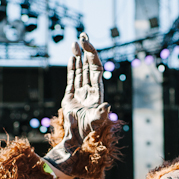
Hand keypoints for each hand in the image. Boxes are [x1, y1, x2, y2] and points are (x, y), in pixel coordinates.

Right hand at [43, 33, 109, 175]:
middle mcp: (90, 90)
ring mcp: (81, 93)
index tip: (85, 43)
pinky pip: (72, 79)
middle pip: (89, 66)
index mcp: (97, 92)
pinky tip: (72, 56)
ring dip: (78, 56)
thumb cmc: (87, 134)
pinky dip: (72, 67)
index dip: (91, 55)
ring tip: (75, 42)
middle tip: (83, 35)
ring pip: (80, 70)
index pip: (95, 68)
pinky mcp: (71, 97)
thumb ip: (101, 115)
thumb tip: (107, 106)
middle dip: (86, 50)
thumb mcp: (96, 124)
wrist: (77, 142)